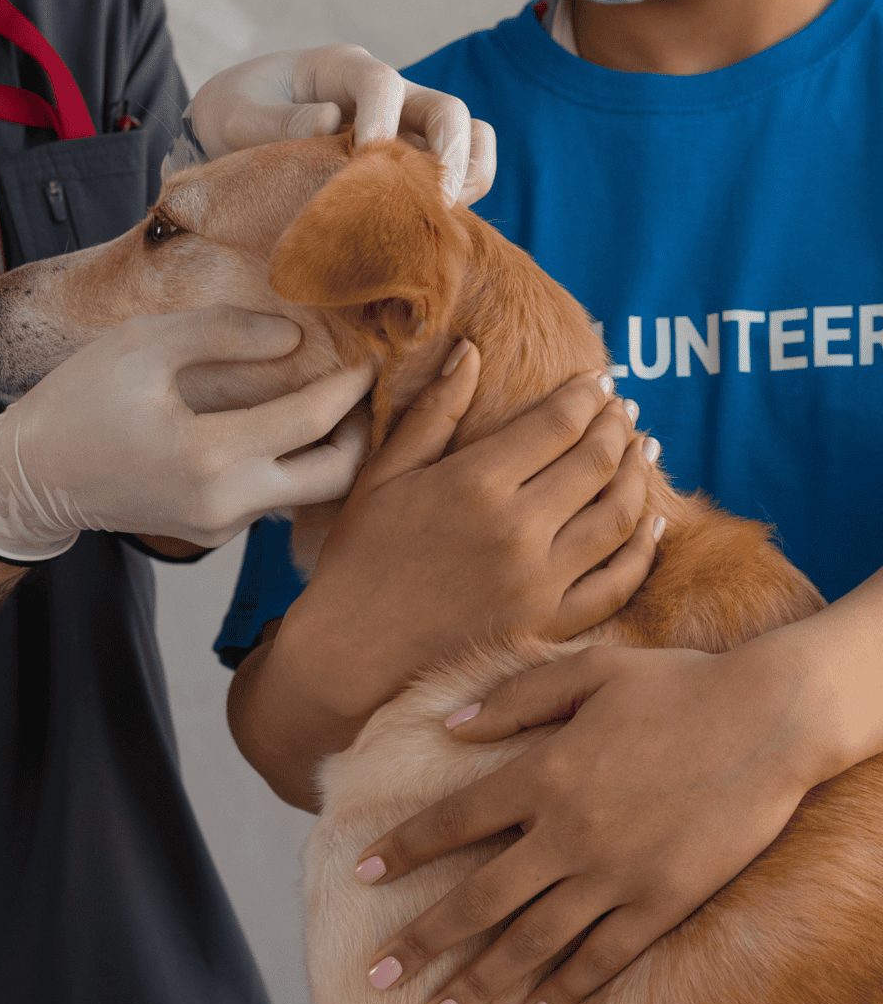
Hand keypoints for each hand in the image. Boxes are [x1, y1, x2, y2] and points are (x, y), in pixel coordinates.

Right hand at [0, 305, 374, 556]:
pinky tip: (273, 427)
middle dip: (358, 433)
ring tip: (323, 402)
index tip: (369, 357)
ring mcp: (220, 528)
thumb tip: (293, 339)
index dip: (350, 385)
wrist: (30, 478)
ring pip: (304, 494)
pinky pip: (268, 499)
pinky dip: (285, 464)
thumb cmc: (79, 402)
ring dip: (324, 451)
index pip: (312, 419)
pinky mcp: (212, 535)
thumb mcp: (144, 344)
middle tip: (358, 392)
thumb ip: (224, 333)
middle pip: (333, 478)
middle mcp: (225, 504)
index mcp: (209, 456)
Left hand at [172, 45, 495, 205]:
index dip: (382, 120)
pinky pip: (459, 170)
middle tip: (435, 201)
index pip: (381, 82)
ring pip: (468, 136)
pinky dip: (463, 195)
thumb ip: (271, 120)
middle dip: (449, 152)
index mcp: (340, 69)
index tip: (362, 162)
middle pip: (446, 108)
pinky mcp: (410, 162)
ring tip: (446, 216)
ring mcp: (405, 127)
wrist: (236, 129)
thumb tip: (329, 123)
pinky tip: (433, 229)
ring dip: (469, 175)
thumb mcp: (232, 115)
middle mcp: (387, 93)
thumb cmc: (234, 115)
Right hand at [273, 349, 660, 724]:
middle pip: (596, 462)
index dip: (587, 395)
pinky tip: (653, 523)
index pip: (558, 423)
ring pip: (619, 517)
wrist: (351, 654)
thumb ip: (434, 411)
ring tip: (643, 450)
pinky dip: (644, 548)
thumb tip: (470, 350)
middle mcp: (517, 530)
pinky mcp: (550, 625)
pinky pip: (619, 582)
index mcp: (475, 483)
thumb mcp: (384, 474)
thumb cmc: (360, 557)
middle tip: (624, 408)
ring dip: (639, 476)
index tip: (598, 380)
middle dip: (617, 426)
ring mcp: (540, 583)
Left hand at [357, 636, 818, 1003]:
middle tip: (377, 976)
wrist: (767, 718)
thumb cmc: (673, 684)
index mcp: (542, 773)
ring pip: (532, 943)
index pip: (453, 822)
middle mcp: (568, 833)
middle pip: (478, 900)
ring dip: (480, 984)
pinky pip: (602, 958)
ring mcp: (616, 875)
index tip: (361, 875)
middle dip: (422, 942)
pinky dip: (564, 990)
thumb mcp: (586, 671)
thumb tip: (450, 725)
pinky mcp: (662, 902)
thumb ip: (513, 697)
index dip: (404, 850)